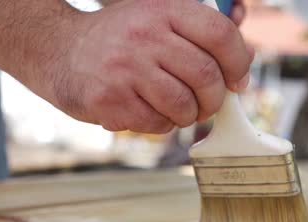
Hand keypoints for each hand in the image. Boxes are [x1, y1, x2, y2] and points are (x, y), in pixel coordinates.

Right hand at [23, 0, 254, 133]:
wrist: (60, 51)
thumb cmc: (120, 39)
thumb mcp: (157, 19)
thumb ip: (202, 34)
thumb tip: (247, 56)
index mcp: (163, 10)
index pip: (220, 34)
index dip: (238, 63)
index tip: (238, 81)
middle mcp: (145, 36)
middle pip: (206, 76)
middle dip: (214, 99)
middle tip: (207, 104)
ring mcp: (125, 69)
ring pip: (183, 105)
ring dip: (188, 115)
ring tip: (177, 109)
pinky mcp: (109, 99)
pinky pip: (156, 124)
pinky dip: (161, 124)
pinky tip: (148, 111)